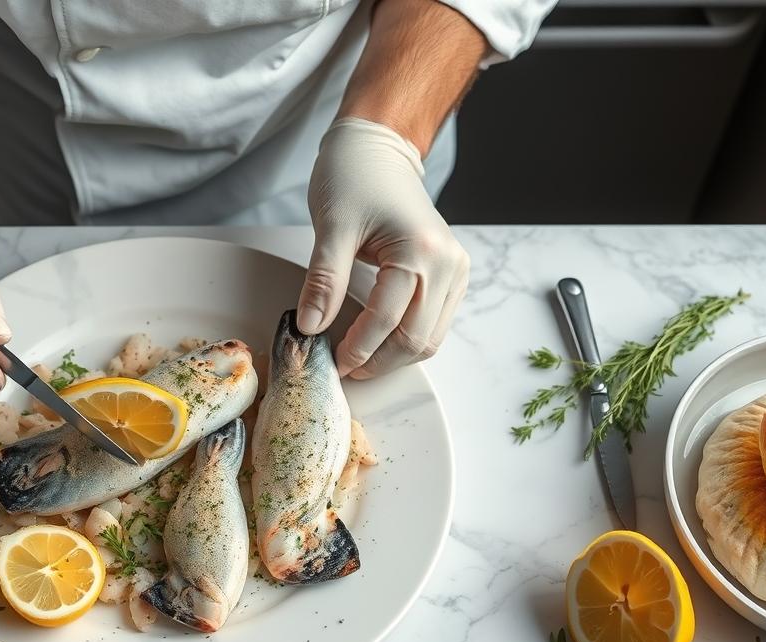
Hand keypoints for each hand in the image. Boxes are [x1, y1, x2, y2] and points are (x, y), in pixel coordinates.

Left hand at [298, 117, 469, 378]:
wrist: (378, 148)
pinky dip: (406, 339)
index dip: (357, 348)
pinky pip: (433, 323)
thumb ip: (323, 280)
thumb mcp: (331, 227)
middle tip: (343, 368)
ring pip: (430, 339)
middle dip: (378, 361)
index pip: (388, 320)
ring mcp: (455, 271)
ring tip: (358, 359)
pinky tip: (377, 340)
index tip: (330, 361)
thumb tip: (310, 327)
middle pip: (416, 339)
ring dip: (394, 356)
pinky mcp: (451, 275)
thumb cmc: (354, 176)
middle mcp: (448, 264)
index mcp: (422, 251)